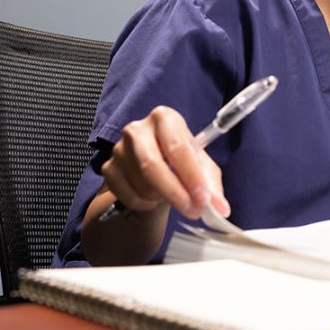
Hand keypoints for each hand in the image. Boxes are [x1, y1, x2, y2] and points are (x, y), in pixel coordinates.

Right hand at [100, 106, 230, 219]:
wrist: (154, 165)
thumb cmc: (181, 160)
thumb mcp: (201, 166)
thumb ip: (212, 184)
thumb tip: (220, 208)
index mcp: (165, 118)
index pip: (177, 147)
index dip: (191, 175)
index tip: (203, 199)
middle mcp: (137, 129)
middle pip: (151, 165)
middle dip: (174, 192)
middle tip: (192, 210)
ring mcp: (119, 148)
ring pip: (140, 184)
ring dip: (161, 198)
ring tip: (172, 195)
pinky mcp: (108, 167)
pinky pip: (127, 196)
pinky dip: (145, 204)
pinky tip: (154, 197)